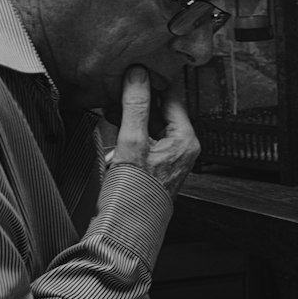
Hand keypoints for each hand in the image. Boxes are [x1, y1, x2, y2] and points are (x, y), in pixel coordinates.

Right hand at [109, 67, 199, 197]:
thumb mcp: (132, 142)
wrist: (125, 231)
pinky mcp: (156, 164)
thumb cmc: (134, 196)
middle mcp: (182, 147)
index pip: (173, 96)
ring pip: (152, 122)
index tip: (136, 67)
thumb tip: (138, 75)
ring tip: (111, 104)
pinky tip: (114, 123)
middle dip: (139, 97)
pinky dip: (131, 128)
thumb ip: (135, 106)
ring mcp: (169, 156)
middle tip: (118, 85)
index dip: (153, 80)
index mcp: (185, 140)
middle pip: (162, 109)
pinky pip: (146, 136)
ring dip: (132, 112)